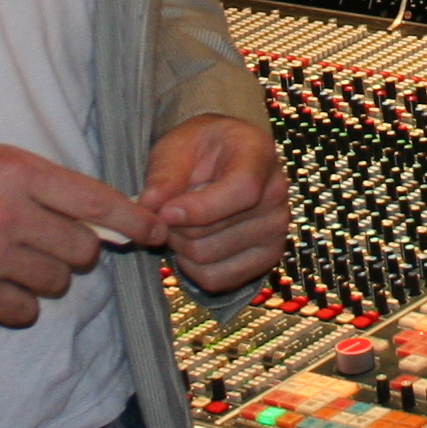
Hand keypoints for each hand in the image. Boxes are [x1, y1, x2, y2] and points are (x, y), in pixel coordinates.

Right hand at [0, 140, 165, 326]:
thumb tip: (98, 221)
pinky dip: (16, 304)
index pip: (95, 200)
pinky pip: (23, 311)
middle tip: (45, 244)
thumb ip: (43, 187)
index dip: (132, 221)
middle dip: (73, 251)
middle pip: (81, 251)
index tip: (154, 233)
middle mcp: (11, 214)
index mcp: (20, 172)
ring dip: (43, 278)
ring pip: (55, 283)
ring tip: (10, 260)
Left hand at [140, 113, 287, 291]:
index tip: (165, 212)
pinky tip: (191, 244)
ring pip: (209, 258)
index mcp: (258, 155)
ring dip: (181, 247)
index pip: (242, 190)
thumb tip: (150, 205)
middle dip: (177, 226)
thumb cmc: (199, 150)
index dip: (199, 208)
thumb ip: (163, 175)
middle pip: (214, 231)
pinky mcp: (266, 259)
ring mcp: (275, 230)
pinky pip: (216, 279)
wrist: (222, 160)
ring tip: (181, 224)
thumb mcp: (176, 147)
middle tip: (167, 212)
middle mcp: (275, 194)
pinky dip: (192, 268)